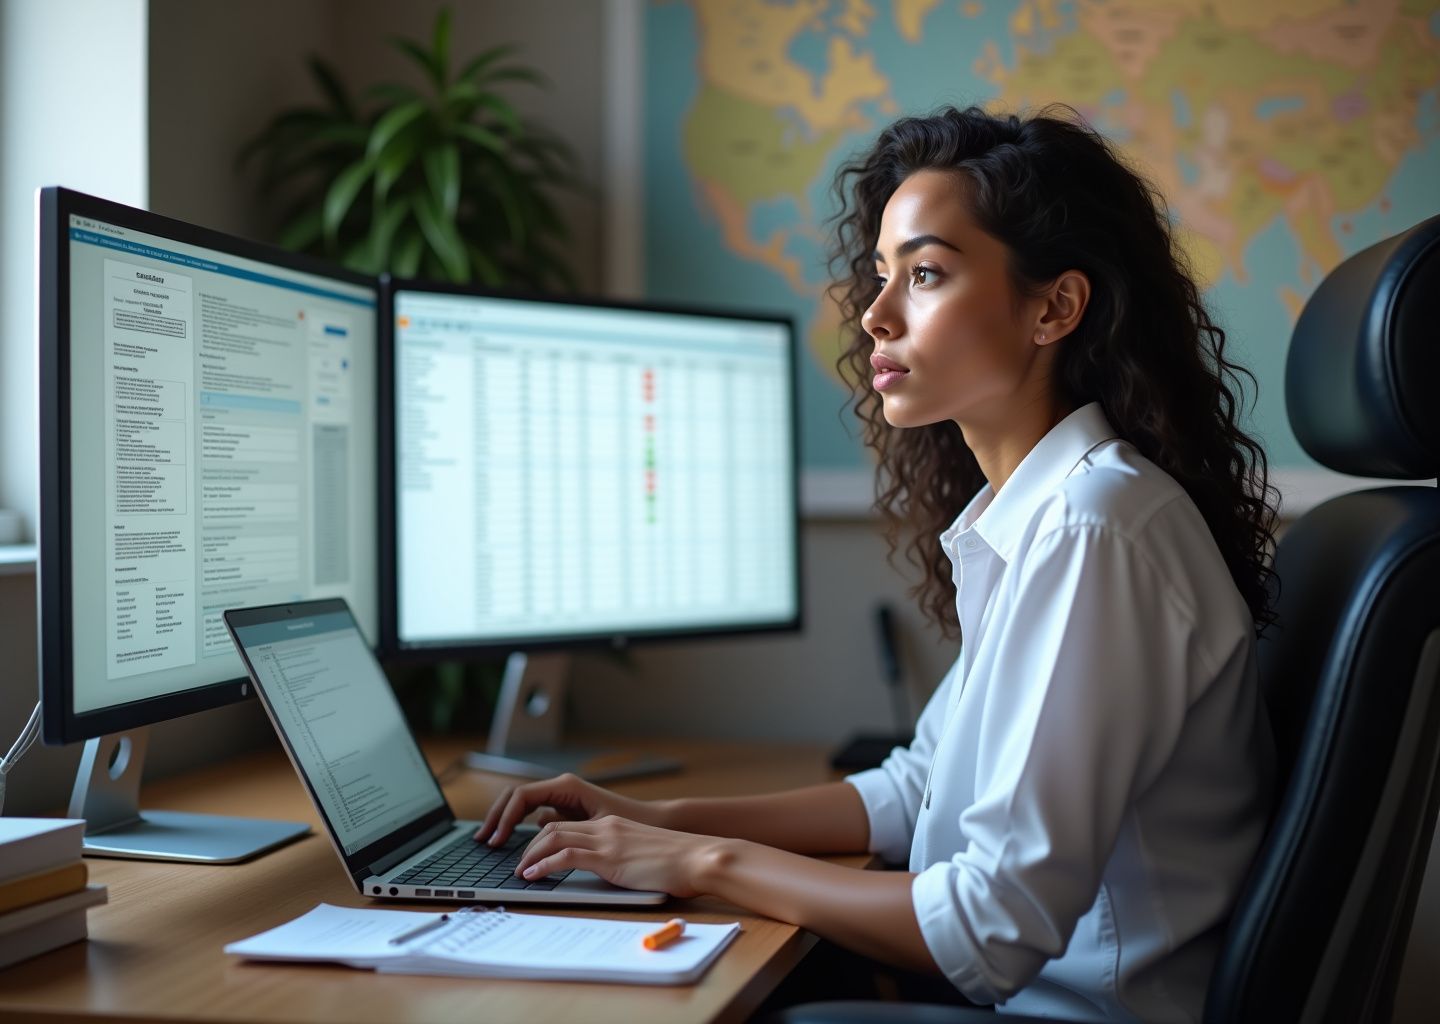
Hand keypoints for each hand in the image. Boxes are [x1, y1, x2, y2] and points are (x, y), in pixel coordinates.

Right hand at [472, 773, 660, 846]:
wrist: (655, 823)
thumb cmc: (631, 822)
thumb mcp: (597, 826)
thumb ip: (568, 829)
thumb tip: (537, 831)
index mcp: (566, 787)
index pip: (521, 796)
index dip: (504, 818)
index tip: (495, 840)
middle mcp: (561, 788)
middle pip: (515, 798)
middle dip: (496, 817)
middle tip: (481, 841)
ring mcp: (561, 798)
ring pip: (522, 805)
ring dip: (504, 821)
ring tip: (490, 842)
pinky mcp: (565, 810)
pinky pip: (533, 814)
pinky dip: (518, 826)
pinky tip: (510, 843)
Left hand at [515, 816, 725, 897]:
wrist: (699, 858)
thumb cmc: (679, 863)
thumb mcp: (643, 855)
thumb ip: (622, 857)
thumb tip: (611, 872)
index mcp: (614, 825)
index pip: (567, 825)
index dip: (543, 838)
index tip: (530, 855)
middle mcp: (606, 827)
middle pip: (553, 828)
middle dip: (529, 846)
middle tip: (517, 864)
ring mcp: (607, 840)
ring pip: (553, 837)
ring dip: (530, 856)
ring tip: (519, 872)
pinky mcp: (609, 858)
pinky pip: (565, 856)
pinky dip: (543, 866)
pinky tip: (532, 876)